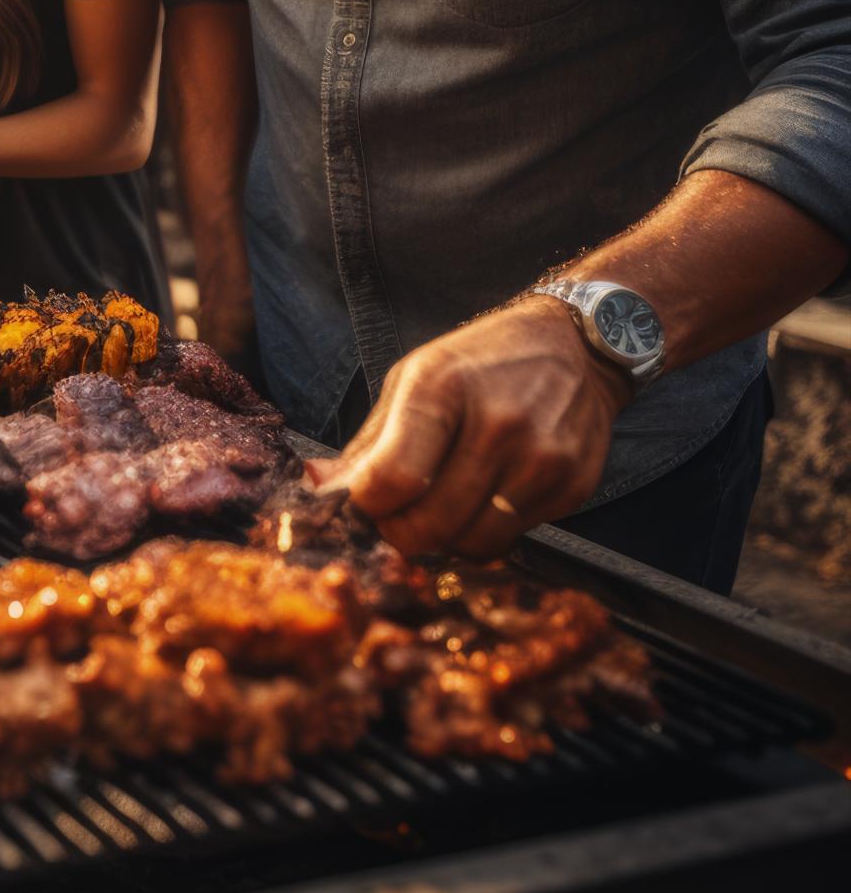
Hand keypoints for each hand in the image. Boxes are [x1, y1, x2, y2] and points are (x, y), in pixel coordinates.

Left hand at [313, 293, 631, 559]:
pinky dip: (484, 532)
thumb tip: (316, 487)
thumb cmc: (480, 362)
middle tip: (396, 517)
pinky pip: (510, 540)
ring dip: (443, 539)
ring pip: (471, 545)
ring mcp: (541, 461)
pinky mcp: (572, 488)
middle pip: (430, 525)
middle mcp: (497, 426)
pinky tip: (481, 500)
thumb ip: (368, 443)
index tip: (364, 502)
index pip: (393, 479)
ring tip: (437, 509)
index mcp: (441, 388)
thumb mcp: (413, 377)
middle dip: (400, 532)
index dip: (367, 506)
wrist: (576, 347)